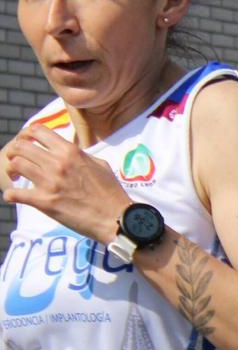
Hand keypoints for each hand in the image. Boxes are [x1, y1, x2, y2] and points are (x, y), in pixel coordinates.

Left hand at [0, 122, 131, 242]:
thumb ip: (80, 155)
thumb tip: (68, 152)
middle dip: (15, 152)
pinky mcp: (44, 202)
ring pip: (15, 165)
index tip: (27, 143)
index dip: (27, 135)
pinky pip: (14, 194)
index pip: (38, 130)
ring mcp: (49, 182)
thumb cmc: (112, 193)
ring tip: (16, 177)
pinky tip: (14, 197)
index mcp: (70, 152)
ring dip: (11, 170)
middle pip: (21, 146)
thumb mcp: (100, 165)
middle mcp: (57, 163)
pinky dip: (10, 195)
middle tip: (17, 161)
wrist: (116, 218)